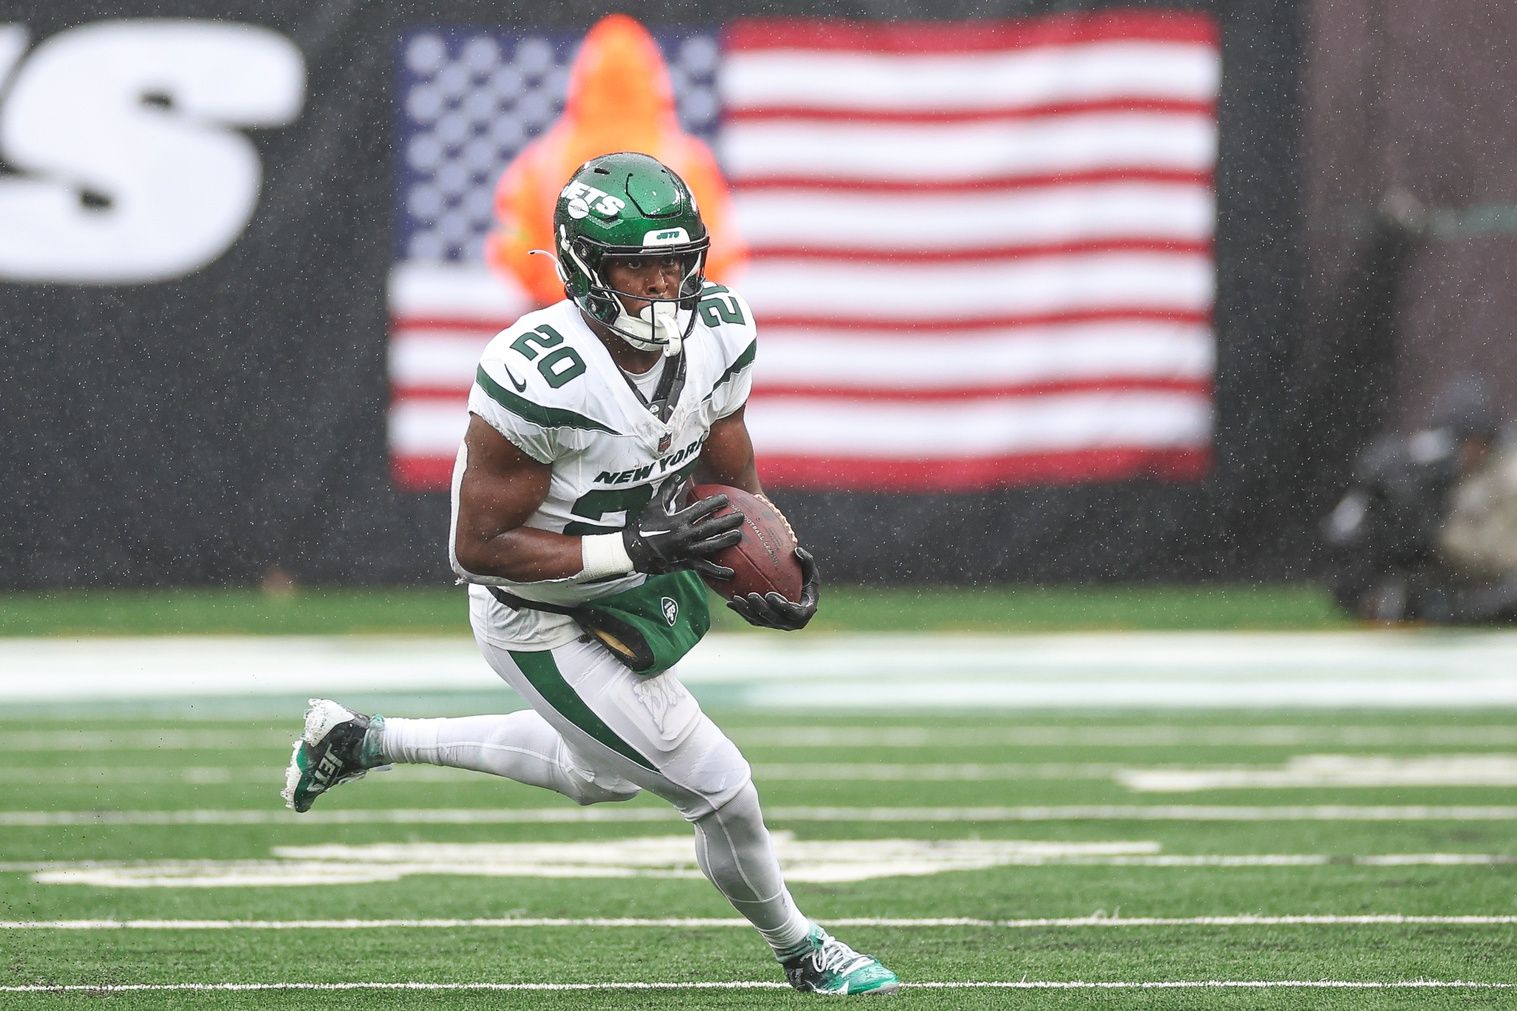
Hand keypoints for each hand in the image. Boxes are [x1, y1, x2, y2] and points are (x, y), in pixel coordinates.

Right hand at [622, 476, 742, 578]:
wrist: (632, 551)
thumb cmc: (643, 526)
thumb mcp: (654, 506)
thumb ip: (667, 491)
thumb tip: (678, 475)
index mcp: (678, 520)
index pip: (700, 509)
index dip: (715, 503)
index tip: (726, 499)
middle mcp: (684, 535)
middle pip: (711, 527)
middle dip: (727, 521)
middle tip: (740, 517)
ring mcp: (686, 551)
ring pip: (711, 546)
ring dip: (726, 541)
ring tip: (739, 536)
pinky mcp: (685, 564)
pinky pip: (704, 568)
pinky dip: (717, 571)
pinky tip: (731, 573)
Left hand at [727, 547, 818, 630]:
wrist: (800, 594)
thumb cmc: (806, 581)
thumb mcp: (811, 571)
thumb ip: (807, 561)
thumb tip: (797, 550)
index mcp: (804, 612)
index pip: (794, 613)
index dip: (782, 606)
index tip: (770, 595)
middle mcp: (791, 623)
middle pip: (774, 619)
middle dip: (761, 609)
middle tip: (751, 595)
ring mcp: (777, 625)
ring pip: (760, 621)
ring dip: (747, 611)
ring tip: (736, 598)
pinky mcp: (766, 624)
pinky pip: (752, 619)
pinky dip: (742, 611)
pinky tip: (731, 602)